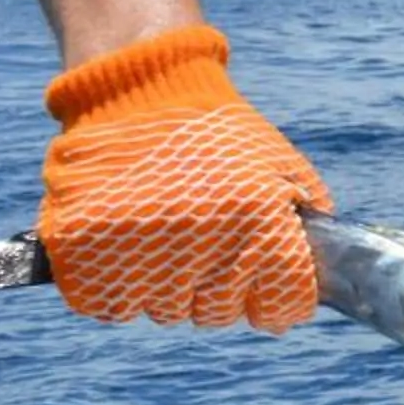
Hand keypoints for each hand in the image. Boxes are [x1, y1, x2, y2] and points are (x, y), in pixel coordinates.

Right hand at [37, 25, 330, 331]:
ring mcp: (137, 248)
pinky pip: (110, 304)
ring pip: (163, 311)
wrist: (139, 90)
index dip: (276, 301)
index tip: (265, 291)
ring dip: (165, 285)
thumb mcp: (279, 164)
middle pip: (217, 314)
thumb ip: (304, 219)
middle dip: (217, 291)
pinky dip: (117, 286)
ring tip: (163, 236)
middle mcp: (200, 240)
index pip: (281, 304)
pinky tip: (125, 246)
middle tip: (204, 249)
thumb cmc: (216, 133)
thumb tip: (321, 281)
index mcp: (257, 220)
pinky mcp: (82, 251)